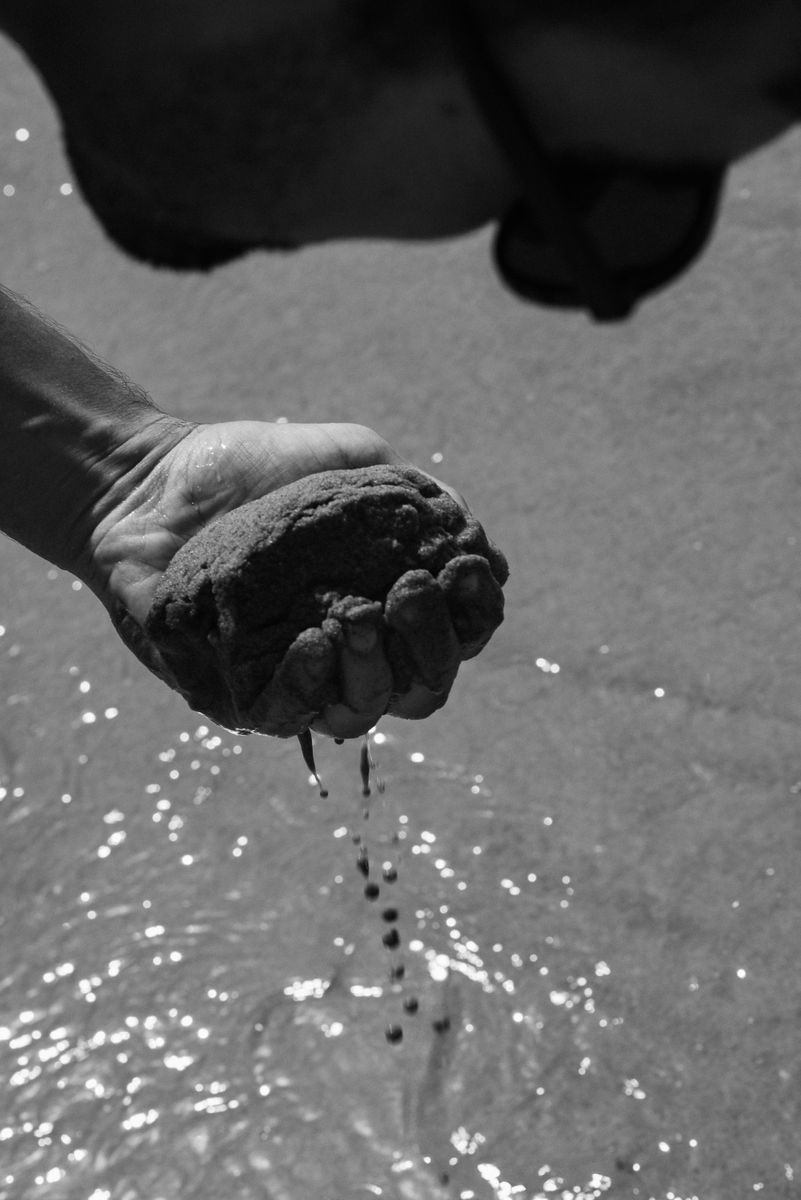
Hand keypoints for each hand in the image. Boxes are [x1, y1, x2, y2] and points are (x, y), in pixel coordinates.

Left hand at [88, 420, 494, 738]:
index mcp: (385, 605)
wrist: (157, 479)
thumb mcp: (351, 461)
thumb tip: (480, 543)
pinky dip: (312, 683)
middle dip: (431, 646)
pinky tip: (316, 642)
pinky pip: (287, 714)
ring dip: (375, 669)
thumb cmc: (256, 468)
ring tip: (359, 614)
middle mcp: (349, 652)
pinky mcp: (237, 694)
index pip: (454, 637)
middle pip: (420, 688)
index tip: (470, 569)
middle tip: (411, 591)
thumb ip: (417, 494)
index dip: (474, 615)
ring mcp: (296, 678)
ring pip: (362, 711)